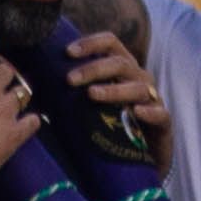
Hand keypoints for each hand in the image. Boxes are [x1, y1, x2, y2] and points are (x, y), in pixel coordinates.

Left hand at [61, 32, 171, 167]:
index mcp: (123, 69)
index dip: (91, 43)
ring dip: (114, 89)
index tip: (68, 52)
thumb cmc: (110, 125)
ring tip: (92, 95)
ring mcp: (153, 100)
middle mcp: (139, 79)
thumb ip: (75, 88)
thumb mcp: (92, 102)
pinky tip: (136, 112)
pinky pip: (159, 114)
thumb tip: (38, 77)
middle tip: (70, 80)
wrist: (141, 157)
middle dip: (94, 68)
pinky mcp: (163, 123)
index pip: (111, 43)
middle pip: (121, 63)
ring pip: (139, 87)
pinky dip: (148, 111)